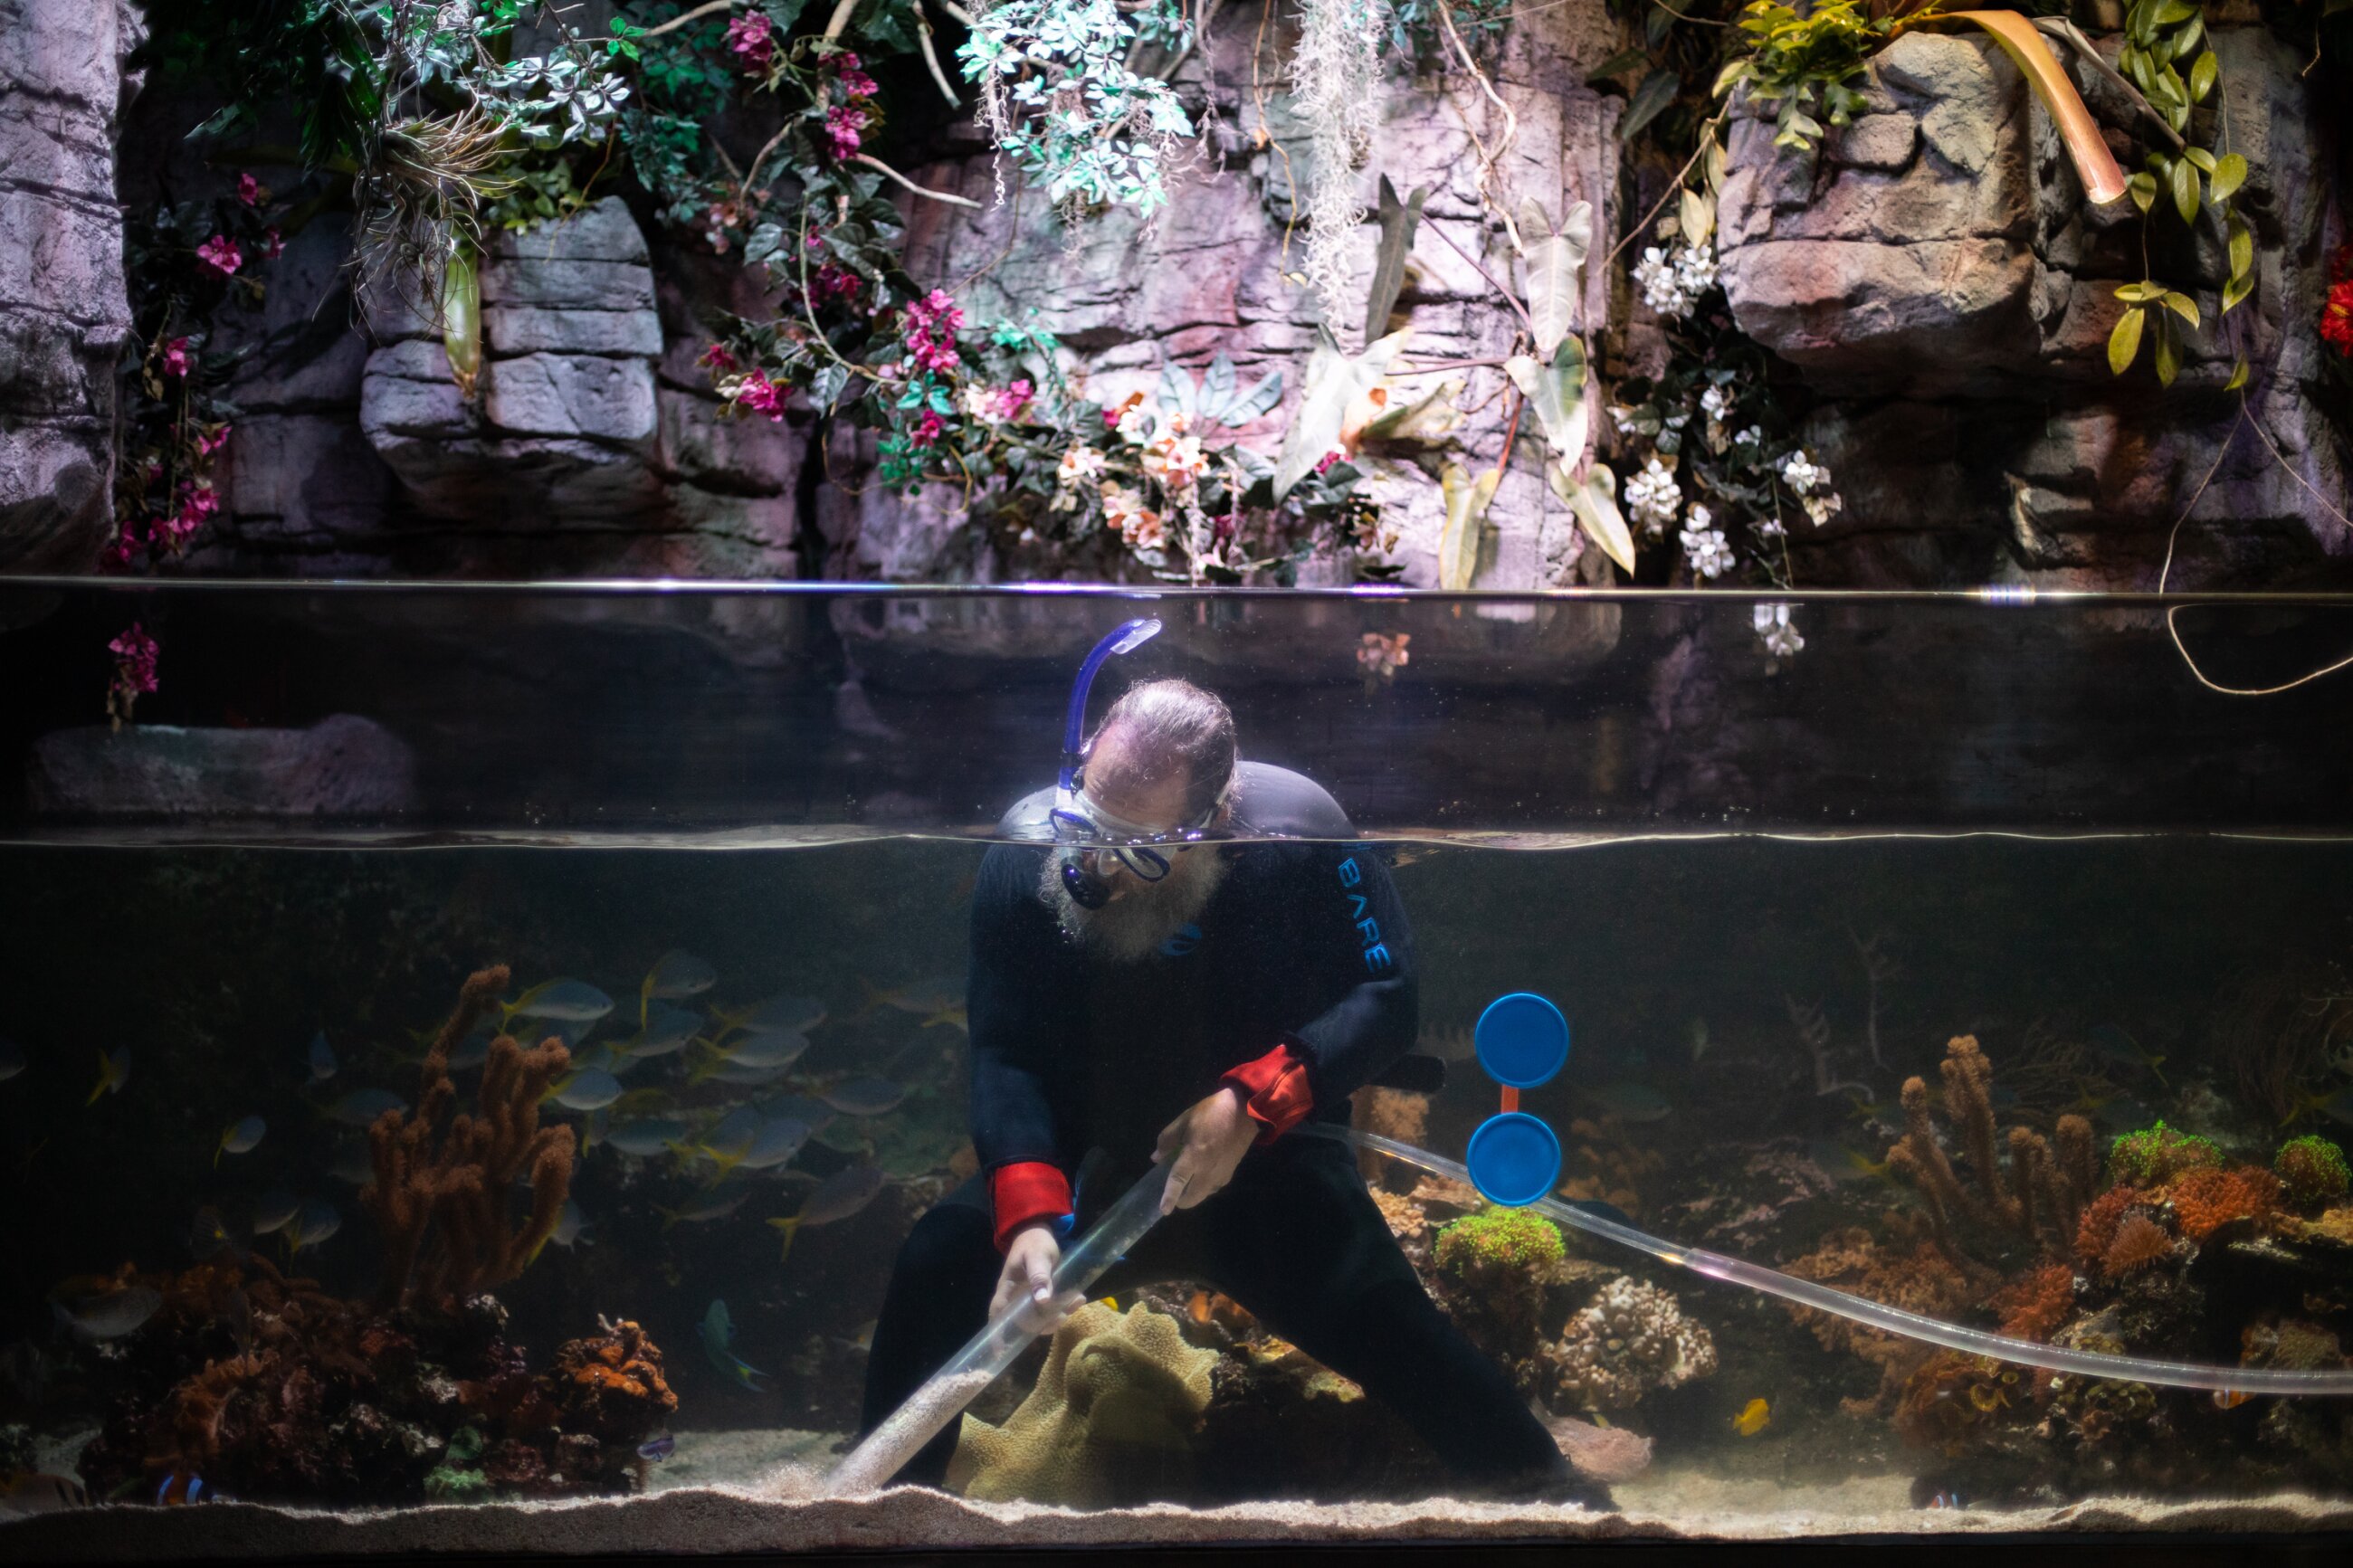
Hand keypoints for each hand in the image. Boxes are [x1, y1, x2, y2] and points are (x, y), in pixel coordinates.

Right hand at [989, 1221, 1080, 1332]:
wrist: (1039, 1233)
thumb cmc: (1033, 1243)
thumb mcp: (1037, 1256)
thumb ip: (1039, 1276)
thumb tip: (1042, 1301)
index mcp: (1007, 1290)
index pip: (998, 1315)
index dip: (998, 1335)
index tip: (1001, 1352)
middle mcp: (1016, 1299)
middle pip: (1024, 1322)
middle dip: (1044, 1324)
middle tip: (1063, 1316)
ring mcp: (1029, 1299)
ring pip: (1041, 1318)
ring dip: (1058, 1316)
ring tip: (1075, 1302)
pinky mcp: (1043, 1297)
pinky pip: (1052, 1309)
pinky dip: (1065, 1307)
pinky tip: (1078, 1299)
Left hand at [1152, 1085, 1258, 1214]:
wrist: (1244, 1112)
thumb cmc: (1211, 1113)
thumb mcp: (1184, 1119)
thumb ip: (1167, 1140)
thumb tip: (1156, 1158)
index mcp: (1194, 1155)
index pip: (1178, 1180)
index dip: (1170, 1197)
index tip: (1164, 1210)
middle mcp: (1207, 1170)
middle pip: (1193, 1197)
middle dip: (1182, 1201)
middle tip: (1174, 1194)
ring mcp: (1220, 1173)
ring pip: (1204, 1194)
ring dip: (1194, 1194)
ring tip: (1187, 1182)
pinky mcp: (1230, 1173)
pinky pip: (1213, 1187)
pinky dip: (1205, 1187)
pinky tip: (1202, 1175)